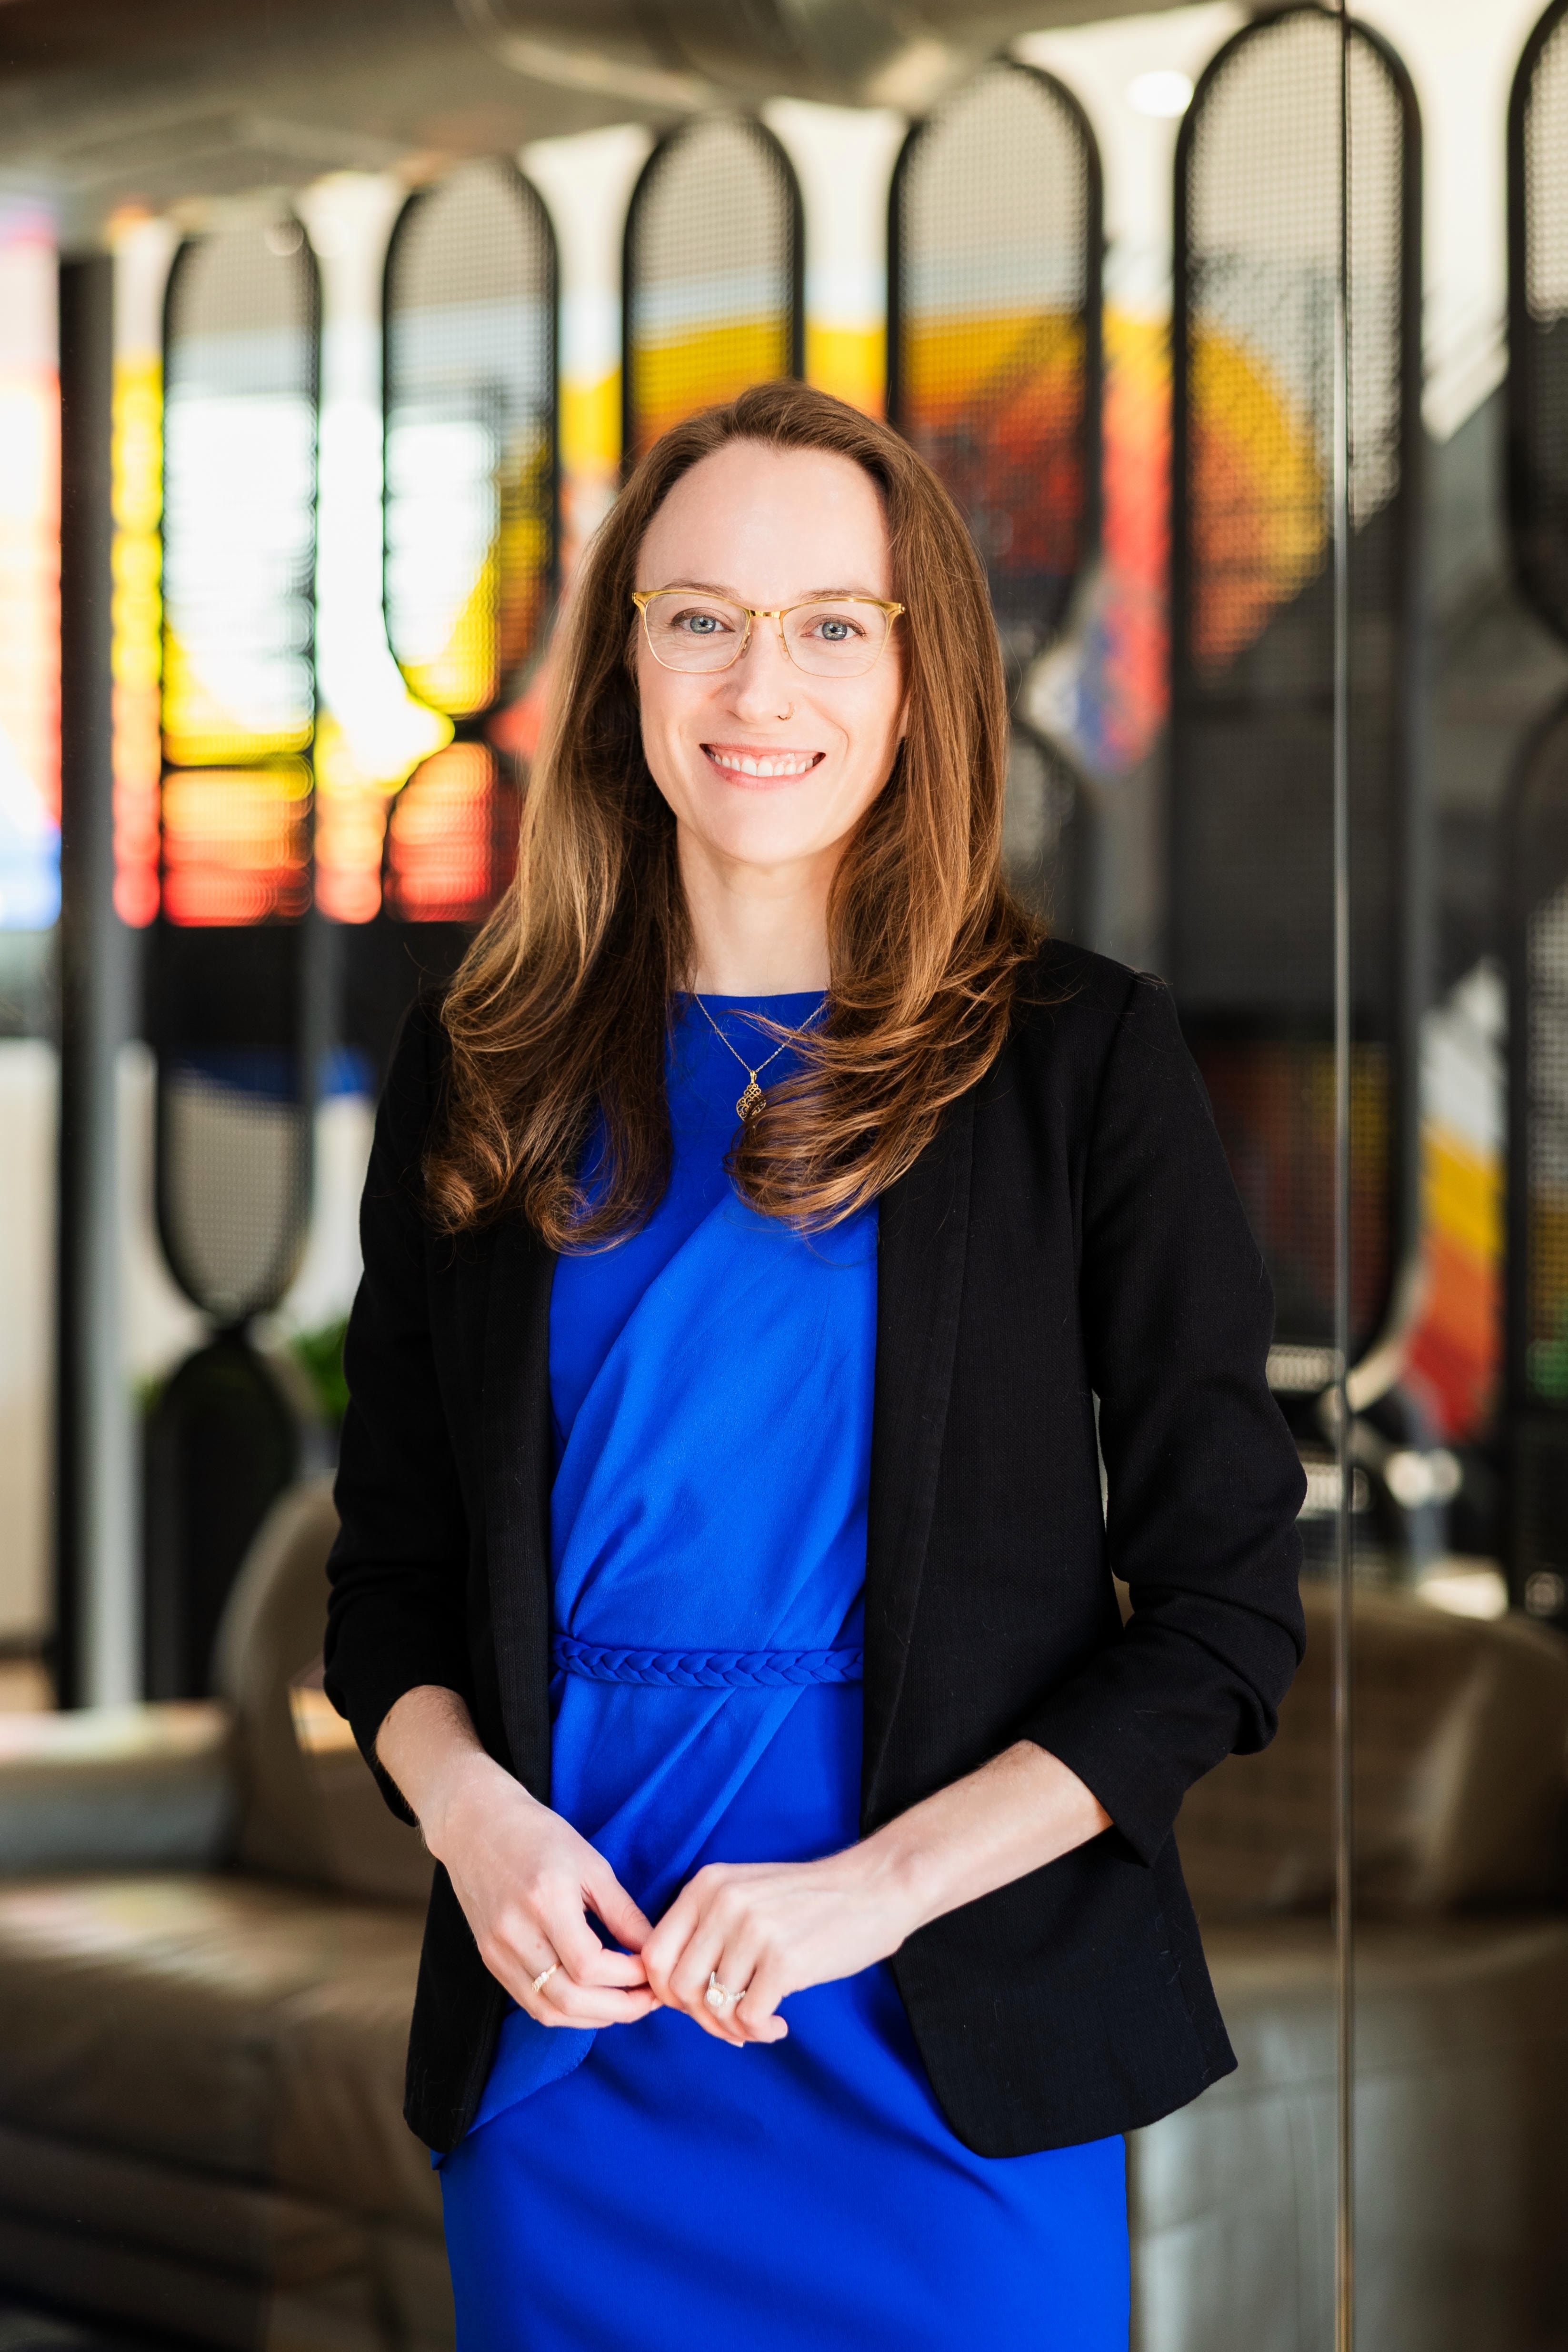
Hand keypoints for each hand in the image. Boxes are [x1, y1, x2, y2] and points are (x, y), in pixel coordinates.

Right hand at [377, 1686, 656, 2030]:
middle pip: (570, 1999)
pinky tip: (592, 2002)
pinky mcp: (490, 1960)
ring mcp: (497, 1951)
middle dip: (619, 2009)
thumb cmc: (539, 1836)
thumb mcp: (591, 1864)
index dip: (629, 1977)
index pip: (590, 1966)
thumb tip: (654, 1951)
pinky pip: (530, 2003)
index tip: (653, 1971)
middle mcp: (516, 1932)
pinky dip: (565, 2012)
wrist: (476, 1826)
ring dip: (593, 2018)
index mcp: (545, 1900)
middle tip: (650, 1999)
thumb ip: (623, 1913)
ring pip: (549, 2011)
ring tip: (627, 2005)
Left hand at [641, 1845, 914, 2047]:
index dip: (667, 1992)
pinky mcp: (785, 1961)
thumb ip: (705, 1930)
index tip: (698, 2004)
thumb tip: (672, 1995)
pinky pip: (748, 2019)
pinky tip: (779, 2024)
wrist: (875, 1887)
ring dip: (734, 2029)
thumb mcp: (745, 1895)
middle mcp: (723, 1903)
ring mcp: (753, 1931)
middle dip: (700, 2018)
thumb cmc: (809, 1901)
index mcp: (707, 1885)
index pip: (653, 1954)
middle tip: (730, 2023)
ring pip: (712, 2007)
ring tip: (761, 2023)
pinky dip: (759, 2032)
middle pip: (677, 1987)